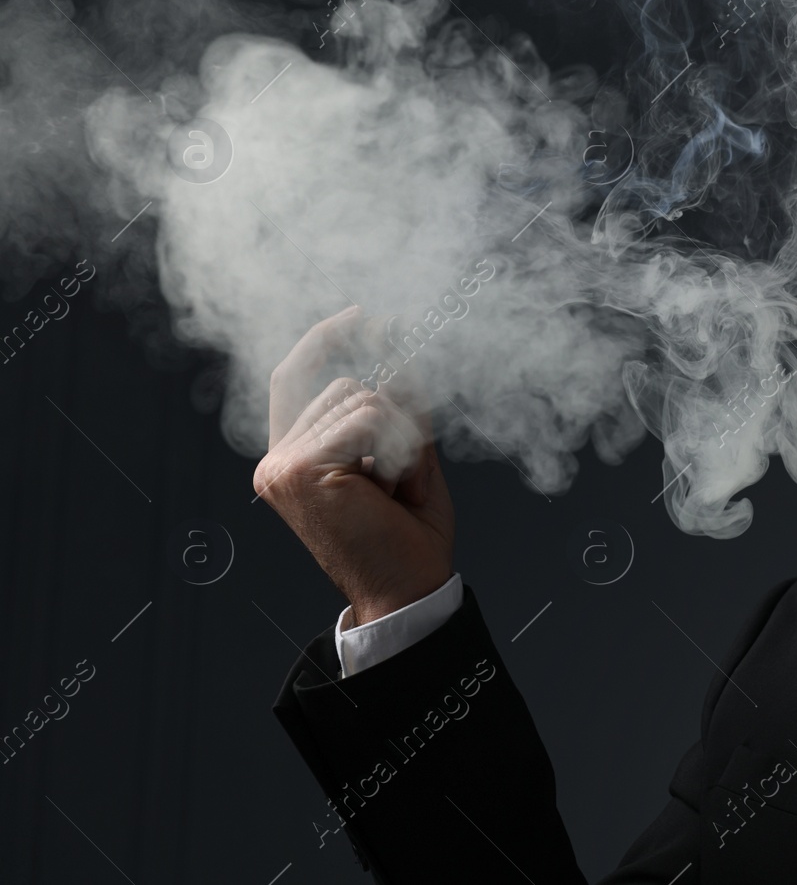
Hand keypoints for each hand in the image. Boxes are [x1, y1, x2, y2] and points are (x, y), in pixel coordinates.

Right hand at [253, 306, 454, 626]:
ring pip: (362, 400)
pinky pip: (369, 418)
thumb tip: (396, 356)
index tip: (364, 316)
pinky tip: (388, 491)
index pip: (294, 378)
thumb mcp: (407, 460)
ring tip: (393, 493)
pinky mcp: (299, 470)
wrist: (407, 592)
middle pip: (346, 388)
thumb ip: (396, 412)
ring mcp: (282, 466)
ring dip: (399, 439)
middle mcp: (276, 461)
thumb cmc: (409, 537)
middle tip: (401, 482)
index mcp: (292, 459)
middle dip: (394, 421)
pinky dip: (396, 447)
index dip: (325, 340)